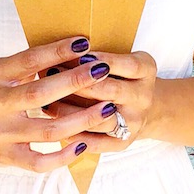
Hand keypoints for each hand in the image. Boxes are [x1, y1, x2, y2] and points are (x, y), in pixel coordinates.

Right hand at [0, 37, 116, 171]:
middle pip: (39, 94)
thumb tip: (71, 50)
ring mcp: (1, 135)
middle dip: (74, 81)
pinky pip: (41, 162)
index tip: (83, 42)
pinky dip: (65, 155)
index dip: (57, 51)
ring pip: (48, 130)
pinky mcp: (8, 159)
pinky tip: (84, 142)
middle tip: (102, 70)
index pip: (28, 60)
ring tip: (108, 108)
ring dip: (82, 119)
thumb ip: (27, 64)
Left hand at [41, 49, 157, 149]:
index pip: (127, 64)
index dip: (103, 59)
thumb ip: (98, 56)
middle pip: (112, 90)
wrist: (145, 108)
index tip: (77, 54)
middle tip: (52, 75)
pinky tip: (56, 126)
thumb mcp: (120, 59)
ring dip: (71, 111)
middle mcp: (144, 97)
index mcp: (146, 70)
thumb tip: (62, 50)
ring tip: (47, 102)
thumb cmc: (121, 75)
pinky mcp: (123, 143)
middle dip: (80, 83)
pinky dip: (75, 135)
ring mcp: (135, 122)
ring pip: (101, 119)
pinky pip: (97, 143)